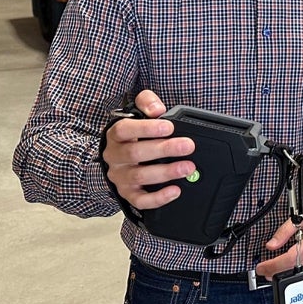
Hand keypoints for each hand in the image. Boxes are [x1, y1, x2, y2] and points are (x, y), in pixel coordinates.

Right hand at [102, 89, 194, 210]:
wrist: (117, 158)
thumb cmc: (133, 134)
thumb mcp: (137, 113)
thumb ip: (147, 103)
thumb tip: (157, 110)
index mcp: (116, 135)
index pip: (125, 129)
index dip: (146, 128)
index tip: (169, 127)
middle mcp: (114, 156)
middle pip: (135, 154)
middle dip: (164, 149)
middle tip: (188, 146)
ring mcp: (120, 176)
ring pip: (140, 176)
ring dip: (166, 172)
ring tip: (188, 167)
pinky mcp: (127, 194)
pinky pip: (140, 200)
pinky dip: (158, 198)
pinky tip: (175, 190)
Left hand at [256, 193, 302, 281]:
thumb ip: (286, 230)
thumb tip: (271, 245)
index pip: (290, 259)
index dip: (273, 266)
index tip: (262, 268)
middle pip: (295, 271)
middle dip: (277, 273)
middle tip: (266, 270)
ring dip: (289, 276)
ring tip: (279, 270)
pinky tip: (296, 270)